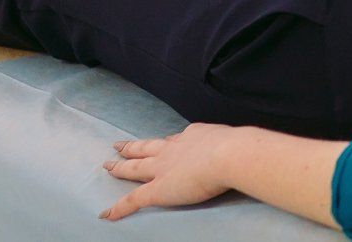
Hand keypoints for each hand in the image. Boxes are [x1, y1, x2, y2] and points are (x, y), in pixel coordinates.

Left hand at [100, 124, 238, 219]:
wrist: (228, 155)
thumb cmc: (237, 148)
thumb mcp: (234, 140)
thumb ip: (232, 145)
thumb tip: (245, 147)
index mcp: (192, 137)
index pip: (173, 140)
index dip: (164, 142)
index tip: (162, 141)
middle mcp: (173, 149)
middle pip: (146, 147)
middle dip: (133, 147)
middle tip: (118, 145)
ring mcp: (162, 169)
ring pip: (134, 167)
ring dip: (120, 166)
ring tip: (107, 165)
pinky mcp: (156, 190)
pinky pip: (132, 200)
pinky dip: (118, 208)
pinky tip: (106, 214)